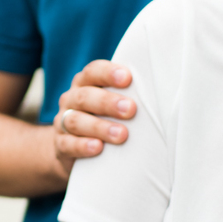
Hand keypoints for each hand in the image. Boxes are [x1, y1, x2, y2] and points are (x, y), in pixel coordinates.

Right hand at [52, 60, 137, 175]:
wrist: (73, 149)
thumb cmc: (104, 119)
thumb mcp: (113, 103)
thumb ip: (128, 94)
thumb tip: (162, 89)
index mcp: (85, 83)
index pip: (93, 72)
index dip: (109, 73)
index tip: (128, 78)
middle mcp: (72, 100)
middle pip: (85, 96)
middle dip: (108, 102)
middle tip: (131, 110)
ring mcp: (62, 122)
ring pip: (75, 120)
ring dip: (99, 127)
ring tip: (121, 135)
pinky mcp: (60, 145)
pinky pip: (67, 144)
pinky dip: (82, 145)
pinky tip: (98, 148)